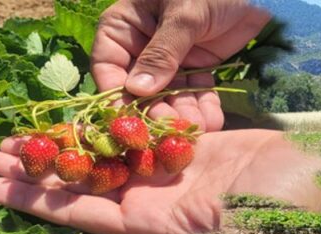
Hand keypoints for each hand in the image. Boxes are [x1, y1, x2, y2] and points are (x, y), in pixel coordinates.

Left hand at [0, 130, 320, 233]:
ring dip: (60, 145)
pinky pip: (139, 133)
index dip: (37, 200)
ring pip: (103, 156)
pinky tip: (77, 113)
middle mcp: (155, 203)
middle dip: (34, 171)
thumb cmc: (277, 223)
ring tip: (14, 134)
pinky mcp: (187, 149)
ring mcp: (170, 175)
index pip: (83, 214)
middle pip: (81, 185)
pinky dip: (107, 123)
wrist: (313, 197)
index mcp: (158, 227)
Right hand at [91, 0, 270, 130]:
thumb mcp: (184, 16)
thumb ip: (162, 53)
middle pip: (141, 86)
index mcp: (125, 24)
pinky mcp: (198, 65)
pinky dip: (203, 107)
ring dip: (182, 114)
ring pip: (170, 93)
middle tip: (169, 132)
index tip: (127, 121)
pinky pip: (196, 91)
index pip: (108, 64)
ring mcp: (172, 57)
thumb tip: (136, 90)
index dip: (115, 94)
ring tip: (196, 130)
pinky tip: (212, 122)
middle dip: (156, 110)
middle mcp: (143, 44)